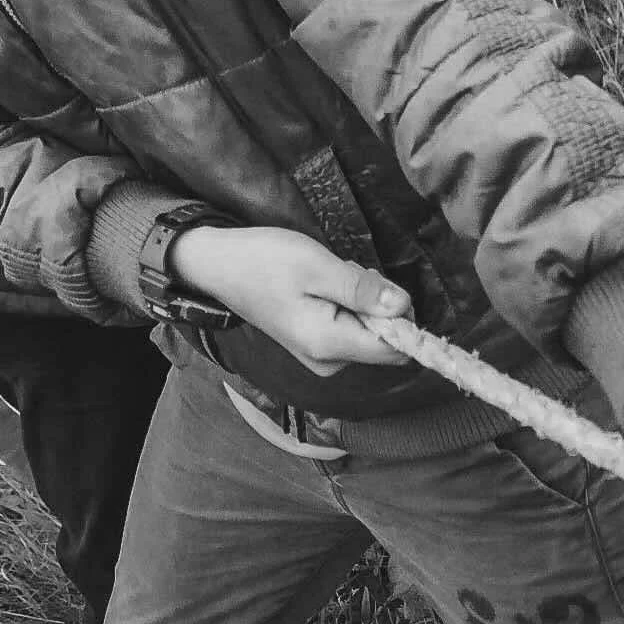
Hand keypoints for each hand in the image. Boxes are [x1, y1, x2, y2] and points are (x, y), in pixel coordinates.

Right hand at [167, 225, 411, 371]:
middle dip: (378, 305)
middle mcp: (329, 362)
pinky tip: (322, 285)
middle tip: (344, 272)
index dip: (403, 318)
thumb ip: (363, 290)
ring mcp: (320, 357)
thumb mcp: (317, 265)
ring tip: (328, 275)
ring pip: (368, 333)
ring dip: (361, 301)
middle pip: (383, 342)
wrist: (219, 265)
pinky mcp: (315, 345)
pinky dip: (347, 305)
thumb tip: (405, 307)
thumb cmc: (264, 261)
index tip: (382, 286)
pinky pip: (351, 330)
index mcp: (329, 345)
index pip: (395, 350)